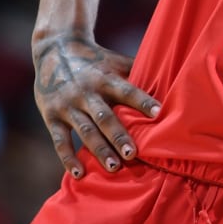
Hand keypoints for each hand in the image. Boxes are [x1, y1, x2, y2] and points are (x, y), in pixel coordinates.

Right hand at [32, 29, 159, 177]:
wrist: (55, 49)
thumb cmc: (96, 60)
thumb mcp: (115, 62)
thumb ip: (137, 73)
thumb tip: (171, 82)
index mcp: (105, 78)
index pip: (126, 90)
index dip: (142, 101)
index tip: (159, 112)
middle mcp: (85, 92)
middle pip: (104, 116)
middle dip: (119, 136)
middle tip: (133, 154)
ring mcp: (67, 105)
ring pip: (84, 131)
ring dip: (99, 150)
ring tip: (114, 168)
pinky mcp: (50, 116)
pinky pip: (60, 140)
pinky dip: (68, 158)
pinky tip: (79, 174)